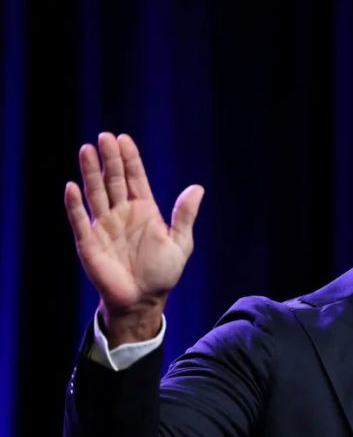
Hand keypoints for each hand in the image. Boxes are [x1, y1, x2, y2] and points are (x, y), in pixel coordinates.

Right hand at [63, 133, 203, 342]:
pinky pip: (80, 220)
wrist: (144, 299)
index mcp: (144, 210)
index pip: (134, 178)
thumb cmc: (162, 272)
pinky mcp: (89, 242)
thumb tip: (197, 188)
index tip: (123, 139)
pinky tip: (71, 187)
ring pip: (96, 194)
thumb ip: (185, 216)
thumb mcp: (180, 243)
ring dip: (90, 173)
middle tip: (104, 137)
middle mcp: (122, 213)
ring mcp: (104, 226)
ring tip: (86, 150)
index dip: (129, 160)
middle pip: (113, 180)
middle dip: (109, 159)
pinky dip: (75, 205)